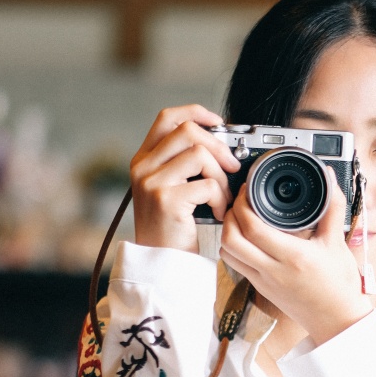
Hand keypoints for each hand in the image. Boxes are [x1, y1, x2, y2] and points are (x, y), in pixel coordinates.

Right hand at [129, 105, 240, 252]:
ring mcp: (152, 182)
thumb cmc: (173, 229)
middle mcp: (143, 167)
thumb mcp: (171, 189)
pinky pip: (207, 185)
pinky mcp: (166, 200)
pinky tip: (219, 214)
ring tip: (224, 198)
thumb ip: (184, 165)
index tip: (218, 122)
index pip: (167, 117)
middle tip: (232, 168)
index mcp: (144, 159)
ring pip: (200, 155)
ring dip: (222, 177)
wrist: (161, 264)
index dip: (195, 112)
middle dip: (219, 146)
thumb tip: (221, 143)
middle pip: (187, 131)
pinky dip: (221, 199)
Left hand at [219, 171, 372, 345]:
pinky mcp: (260, 288)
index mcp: (293, 257)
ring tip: (239, 217)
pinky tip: (244, 237)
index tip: (247, 190)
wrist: (337, 319)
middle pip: (231, 239)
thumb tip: (329, 178)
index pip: (253, 228)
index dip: (242, 205)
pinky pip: (235, 265)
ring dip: (227, 231)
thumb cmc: (340, 284)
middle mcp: (273, 270)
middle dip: (229, 215)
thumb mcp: (337, 243)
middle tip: (239, 201)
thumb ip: (332, 207)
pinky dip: (233, 247)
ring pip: (228, 253)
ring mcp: (263, 281)